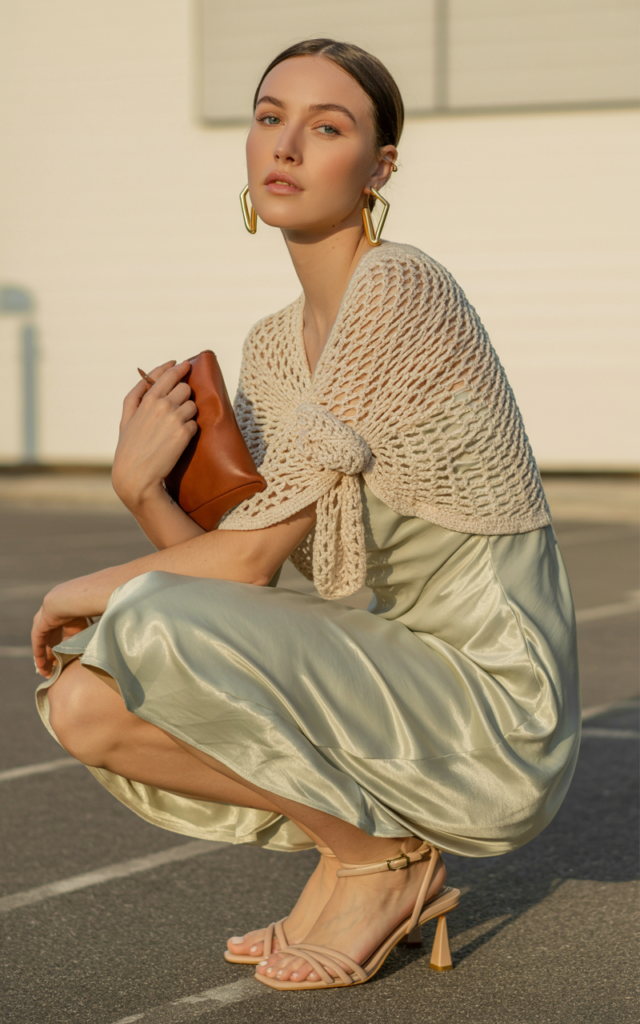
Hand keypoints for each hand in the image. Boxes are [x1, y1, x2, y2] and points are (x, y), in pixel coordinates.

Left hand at [32, 590, 92, 677]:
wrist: (72, 598)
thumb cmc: (85, 608)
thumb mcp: (84, 627)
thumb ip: (83, 637)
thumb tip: (90, 651)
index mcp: (65, 618)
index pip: (61, 637)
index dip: (62, 651)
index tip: (64, 663)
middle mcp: (53, 620)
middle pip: (50, 642)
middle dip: (52, 657)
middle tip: (55, 671)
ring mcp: (44, 622)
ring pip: (43, 644)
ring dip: (44, 658)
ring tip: (46, 672)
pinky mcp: (39, 626)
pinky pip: (38, 643)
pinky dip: (39, 655)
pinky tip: (40, 666)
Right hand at [112, 360, 197, 510]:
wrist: (136, 476)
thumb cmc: (129, 448)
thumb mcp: (126, 419)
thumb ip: (136, 397)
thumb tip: (146, 378)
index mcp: (147, 399)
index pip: (167, 374)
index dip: (176, 368)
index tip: (183, 364)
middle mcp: (162, 405)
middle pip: (185, 387)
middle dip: (183, 396)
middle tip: (176, 410)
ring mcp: (174, 418)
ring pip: (192, 405)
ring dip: (188, 414)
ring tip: (175, 428)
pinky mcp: (184, 433)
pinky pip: (195, 424)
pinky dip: (189, 430)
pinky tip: (178, 441)